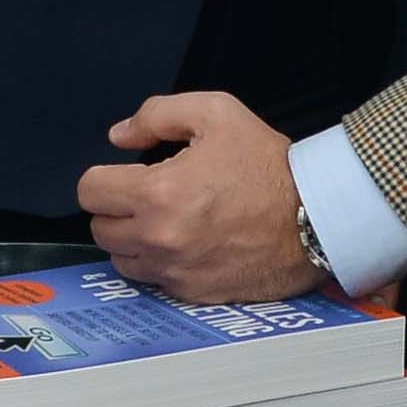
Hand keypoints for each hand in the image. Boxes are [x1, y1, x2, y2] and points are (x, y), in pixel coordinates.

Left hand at [80, 91, 323, 301]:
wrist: (316, 217)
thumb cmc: (269, 166)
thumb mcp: (216, 113)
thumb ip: (157, 115)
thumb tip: (120, 137)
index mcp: (158, 193)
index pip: (90, 191)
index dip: (105, 175)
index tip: (126, 173)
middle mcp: (159, 239)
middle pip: (100, 228)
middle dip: (117, 208)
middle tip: (147, 194)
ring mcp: (174, 271)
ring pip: (120, 258)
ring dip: (132, 239)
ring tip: (165, 220)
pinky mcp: (191, 293)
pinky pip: (152, 281)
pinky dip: (159, 263)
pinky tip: (185, 243)